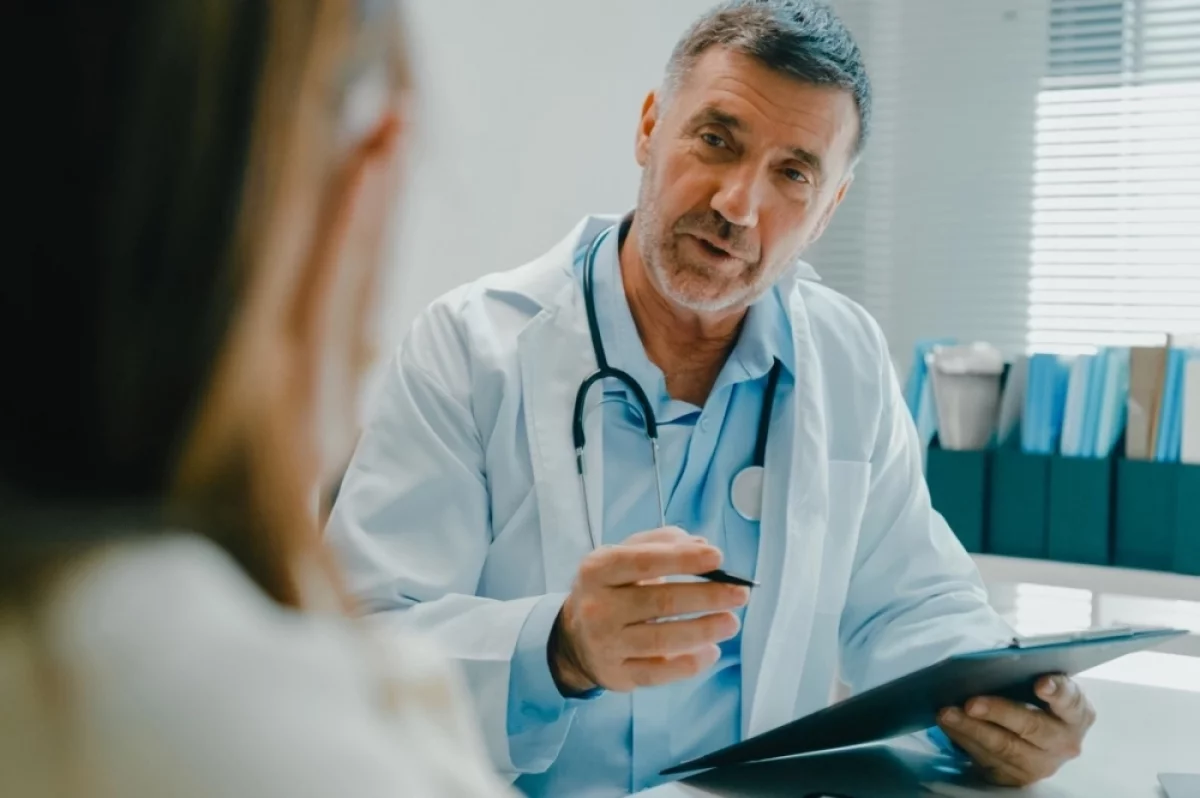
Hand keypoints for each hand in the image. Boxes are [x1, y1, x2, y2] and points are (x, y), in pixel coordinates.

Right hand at [549, 527, 749, 694]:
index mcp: (598, 570)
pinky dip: (690, 664)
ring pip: (662, 640)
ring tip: (731, 622)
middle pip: (660, 602)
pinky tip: (711, 651)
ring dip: (704, 630)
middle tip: (740, 593)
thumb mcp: (623, 556)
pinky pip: (659, 673)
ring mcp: (606, 645)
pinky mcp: (617, 676)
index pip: (643, 562)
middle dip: (706, 597)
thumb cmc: (610, 589)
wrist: (573, 638)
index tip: (718, 557)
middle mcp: (598, 608)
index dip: (683, 559)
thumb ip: (661, 544)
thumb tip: (701, 546)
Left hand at [937, 674, 1095, 786]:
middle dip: (999, 712)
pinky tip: (950, 728)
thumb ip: (1026, 672)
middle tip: (971, 703)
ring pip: (1006, 749)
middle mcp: (1064, 742)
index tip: (1040, 684)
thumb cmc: (1031, 697)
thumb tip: (991, 657)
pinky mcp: (1019, 777)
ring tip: (947, 714)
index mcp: (1077, 713)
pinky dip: (966, 743)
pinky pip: (990, 762)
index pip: (1070, 700)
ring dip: (972, 730)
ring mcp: (1043, 764)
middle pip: (1032, 727)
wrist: (1033, 733)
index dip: (1056, 691)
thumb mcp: (1037, 681)